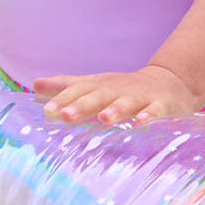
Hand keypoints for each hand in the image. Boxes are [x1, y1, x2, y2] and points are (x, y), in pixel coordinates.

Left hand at [32, 65, 199, 124]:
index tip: (48, 112)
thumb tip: (34, 84)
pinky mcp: (161, 104)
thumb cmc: (122, 88)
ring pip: (126, 102)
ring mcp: (140, 97)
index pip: (79, 91)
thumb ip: (66, 85)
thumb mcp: (95, 84)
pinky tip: (141, 122)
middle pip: (99, 96)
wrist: (169, 82)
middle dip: (83, 105)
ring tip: (103, 118)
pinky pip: (155, 110)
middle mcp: (117, 90)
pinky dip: (149, 115)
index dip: (64, 100)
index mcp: (100, 86)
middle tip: (66, 116)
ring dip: (116, 109)